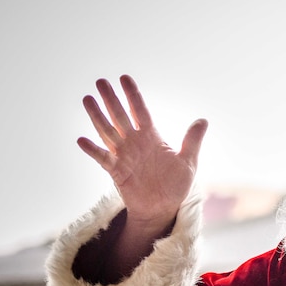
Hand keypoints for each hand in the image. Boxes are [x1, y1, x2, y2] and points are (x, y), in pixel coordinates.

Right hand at [78, 75, 207, 234]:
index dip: (133, 95)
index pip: (141, 111)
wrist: (163, 208)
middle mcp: (134, 143)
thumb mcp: (188, 162)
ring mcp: (123, 156)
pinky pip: (103, 158)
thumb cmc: (175, 185)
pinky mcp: (116, 171)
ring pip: (108, 132)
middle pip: (121, 116)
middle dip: (111, 100)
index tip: (124, 77)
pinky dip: (93, 150)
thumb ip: (192, 141)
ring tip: (87, 99)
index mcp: (151, 137)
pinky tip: (82, 140)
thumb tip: (203, 120)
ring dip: (97, 116)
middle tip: (100, 81)